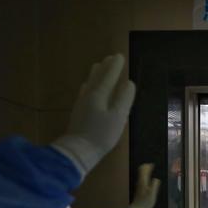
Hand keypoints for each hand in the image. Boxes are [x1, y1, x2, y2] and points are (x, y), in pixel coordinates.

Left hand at [52, 54, 135, 176]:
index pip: (108, 76)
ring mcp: (81, 104)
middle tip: (109, 58)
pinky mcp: (78, 113)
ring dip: (95, 74)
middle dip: (104, 67)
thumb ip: (124, 99)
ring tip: (98, 67)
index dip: (115, 67)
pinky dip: (89, 85)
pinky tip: (87, 89)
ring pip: (89, 84)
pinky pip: (85, 92)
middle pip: (96, 77)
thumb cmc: (101, 134)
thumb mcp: (118, 117)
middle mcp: (88, 95)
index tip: (120, 56)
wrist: (78, 151)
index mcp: (99, 95)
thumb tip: (129, 83)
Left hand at [129, 164, 160, 207]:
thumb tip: (156, 178)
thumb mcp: (152, 194)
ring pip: (141, 175)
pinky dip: (146, 176)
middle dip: (146, 167)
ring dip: (146, 171)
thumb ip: (154, 185)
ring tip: (151, 170)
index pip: (143, 170)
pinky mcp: (139, 189)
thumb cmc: (145, 203)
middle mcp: (140, 182)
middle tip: (152, 165)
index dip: (148, 166)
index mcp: (143, 181)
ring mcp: (139, 185)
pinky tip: (150, 180)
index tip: (153, 164)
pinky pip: (142, 179)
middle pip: (141, 171)